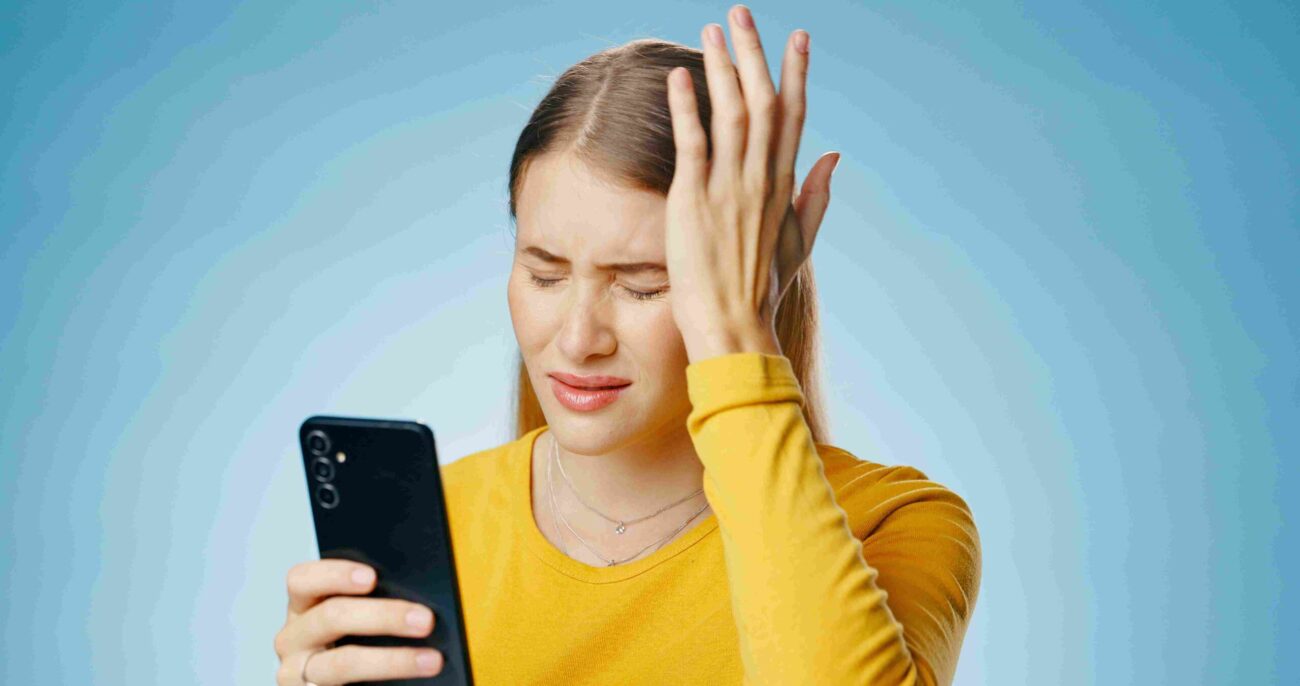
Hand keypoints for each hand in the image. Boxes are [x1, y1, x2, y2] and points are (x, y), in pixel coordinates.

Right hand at [274, 560, 443, 683]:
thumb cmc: (352, 645)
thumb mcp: (352, 620)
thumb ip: (372, 603)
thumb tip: (415, 599)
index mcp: (303, 607)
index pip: (302, 580)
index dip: (335, 574)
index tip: (372, 577)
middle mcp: (293, 638)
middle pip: (331, 617)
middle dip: (383, 616)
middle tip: (425, 620)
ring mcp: (297, 673)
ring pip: (344, 662)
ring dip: (393, 660)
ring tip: (431, 660)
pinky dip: (385, 683)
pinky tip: (413, 683)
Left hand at [665, 5, 836, 360]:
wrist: (735, 327)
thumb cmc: (761, 290)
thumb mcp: (798, 242)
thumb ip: (816, 197)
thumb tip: (835, 158)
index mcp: (783, 186)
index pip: (794, 116)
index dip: (796, 73)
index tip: (797, 37)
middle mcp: (760, 179)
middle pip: (763, 101)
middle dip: (754, 53)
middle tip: (742, 13)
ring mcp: (728, 188)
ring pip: (731, 112)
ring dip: (721, 67)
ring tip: (712, 29)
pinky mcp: (694, 201)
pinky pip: (692, 144)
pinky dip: (688, 107)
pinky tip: (681, 77)